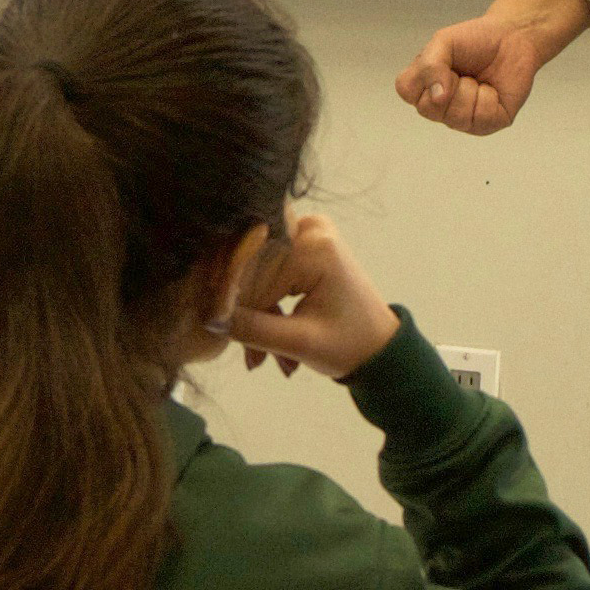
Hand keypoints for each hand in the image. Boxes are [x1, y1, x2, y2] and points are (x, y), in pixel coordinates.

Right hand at [218, 213, 399, 383]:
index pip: (254, 271)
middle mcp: (310, 229)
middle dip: (244, 314)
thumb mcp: (300, 343)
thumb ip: (253, 329)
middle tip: (251, 360)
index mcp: (315, 247)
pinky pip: (266, 271)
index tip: (214, 330)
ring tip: (262, 361)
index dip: (230, 302)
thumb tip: (210, 320)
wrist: (380, 347)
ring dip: (254, 315)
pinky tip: (267, 345)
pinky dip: (264, 306)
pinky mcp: (302, 244)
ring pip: (256, 272)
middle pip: (252, 268)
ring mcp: (306, 233)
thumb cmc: (351, 345)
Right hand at [400, 0, 589, 137]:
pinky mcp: (487, 124)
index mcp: (424, 87)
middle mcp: (440, 108)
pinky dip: (490, 98)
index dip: (426, 74)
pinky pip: (483, 118)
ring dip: (471, 90)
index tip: (443, 61)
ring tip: (478, 80)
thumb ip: (430, 65)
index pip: (407, 91)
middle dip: (451, 83)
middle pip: (430, 109)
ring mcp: (462, 120)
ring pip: (457, 117)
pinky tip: (492, 90)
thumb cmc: (475, 41)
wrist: (512, 38)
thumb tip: (438, 97)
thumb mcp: (444, 42)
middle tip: (462, 71)